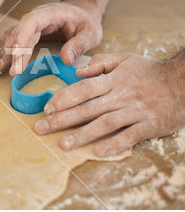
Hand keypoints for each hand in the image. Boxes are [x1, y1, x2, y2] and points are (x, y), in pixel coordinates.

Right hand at [0, 0, 102, 75]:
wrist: (82, 11)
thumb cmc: (86, 21)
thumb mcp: (90, 33)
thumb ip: (78, 45)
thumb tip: (66, 60)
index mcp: (50, 13)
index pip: (30, 22)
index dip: (21, 37)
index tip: (16, 55)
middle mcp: (37, 16)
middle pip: (20, 32)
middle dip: (13, 52)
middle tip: (12, 71)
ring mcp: (31, 23)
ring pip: (13, 35)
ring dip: (6, 51)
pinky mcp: (28, 31)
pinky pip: (14, 38)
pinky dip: (5, 49)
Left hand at [33, 53, 184, 156]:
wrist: (184, 81)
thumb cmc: (151, 71)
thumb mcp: (125, 59)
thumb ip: (100, 63)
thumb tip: (78, 72)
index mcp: (113, 80)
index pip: (82, 89)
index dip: (63, 99)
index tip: (46, 108)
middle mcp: (121, 96)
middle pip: (87, 109)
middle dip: (61, 119)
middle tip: (41, 129)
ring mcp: (135, 111)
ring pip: (104, 124)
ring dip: (82, 134)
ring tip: (63, 144)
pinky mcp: (149, 125)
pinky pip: (129, 136)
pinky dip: (114, 144)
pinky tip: (97, 152)